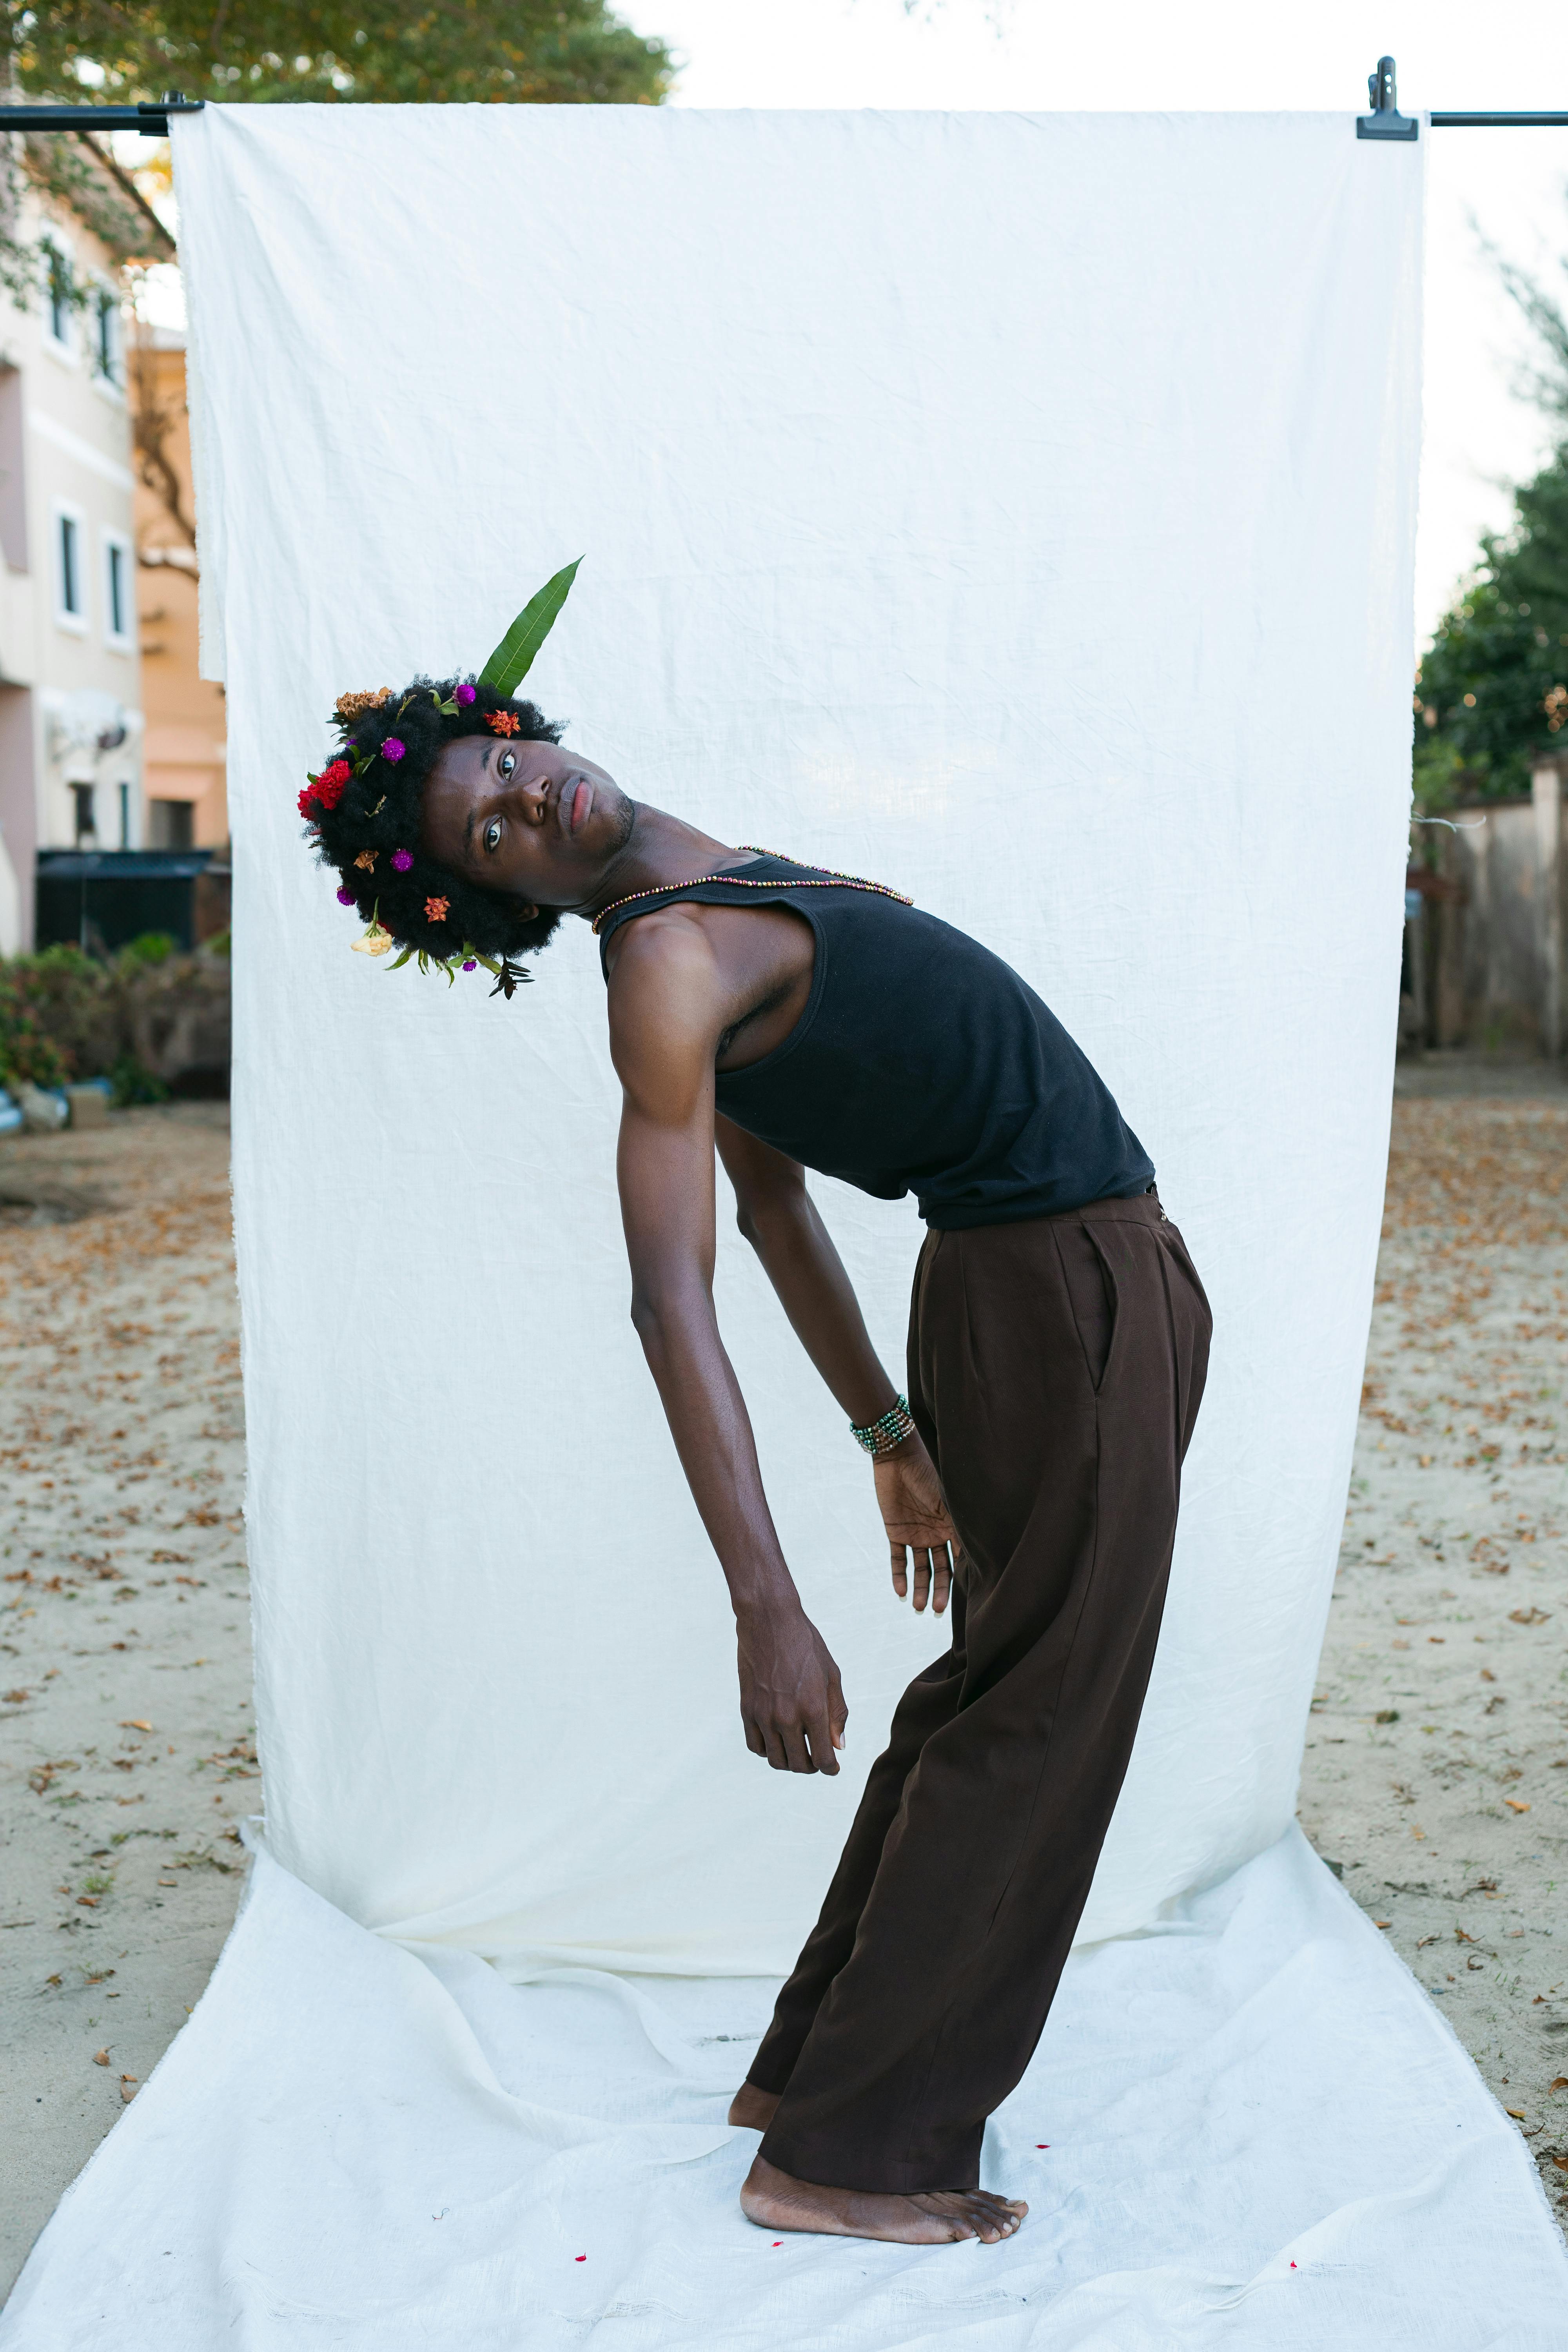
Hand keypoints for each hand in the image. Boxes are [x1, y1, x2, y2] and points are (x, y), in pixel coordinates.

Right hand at [736, 1600, 846, 1773]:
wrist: (769, 1621)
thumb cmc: (806, 1645)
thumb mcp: (832, 1675)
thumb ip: (837, 1713)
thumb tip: (838, 1746)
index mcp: (813, 1709)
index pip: (822, 1758)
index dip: (830, 1768)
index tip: (833, 1767)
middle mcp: (787, 1717)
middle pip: (799, 1765)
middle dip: (812, 1767)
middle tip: (817, 1758)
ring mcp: (764, 1715)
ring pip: (776, 1760)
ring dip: (789, 1762)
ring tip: (797, 1752)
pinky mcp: (747, 1709)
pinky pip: (755, 1746)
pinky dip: (767, 1751)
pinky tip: (776, 1741)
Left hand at [874, 1432, 957, 1613]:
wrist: (897, 1458)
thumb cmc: (928, 1474)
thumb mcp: (948, 1502)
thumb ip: (959, 1526)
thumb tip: (976, 1555)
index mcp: (954, 1526)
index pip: (961, 1557)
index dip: (964, 1576)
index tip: (969, 1598)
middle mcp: (937, 1534)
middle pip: (941, 1568)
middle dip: (941, 1590)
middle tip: (939, 1612)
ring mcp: (916, 1534)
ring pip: (921, 1568)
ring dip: (921, 1588)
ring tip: (920, 1608)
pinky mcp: (896, 1532)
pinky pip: (898, 1559)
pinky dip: (899, 1575)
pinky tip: (901, 1593)